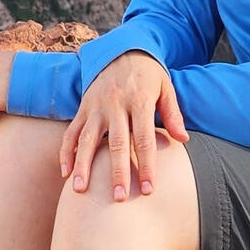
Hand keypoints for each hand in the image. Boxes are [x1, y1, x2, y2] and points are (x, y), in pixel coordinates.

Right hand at [60, 50, 187, 201]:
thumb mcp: (166, 87)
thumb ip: (173, 114)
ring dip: (84, 165)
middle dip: (117, 172)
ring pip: (88, 139)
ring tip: (81, 190)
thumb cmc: (148, 74)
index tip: (148, 189)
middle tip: (118, 199)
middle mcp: (117, 105)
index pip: (144, 138)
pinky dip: (66, 152)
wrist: (122, 50)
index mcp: (140, 100)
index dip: (146, 165)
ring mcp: (97, 107)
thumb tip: (184, 139)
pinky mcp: (83, 108)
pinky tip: (65, 173)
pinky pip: (72, 132)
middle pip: (117, 143)